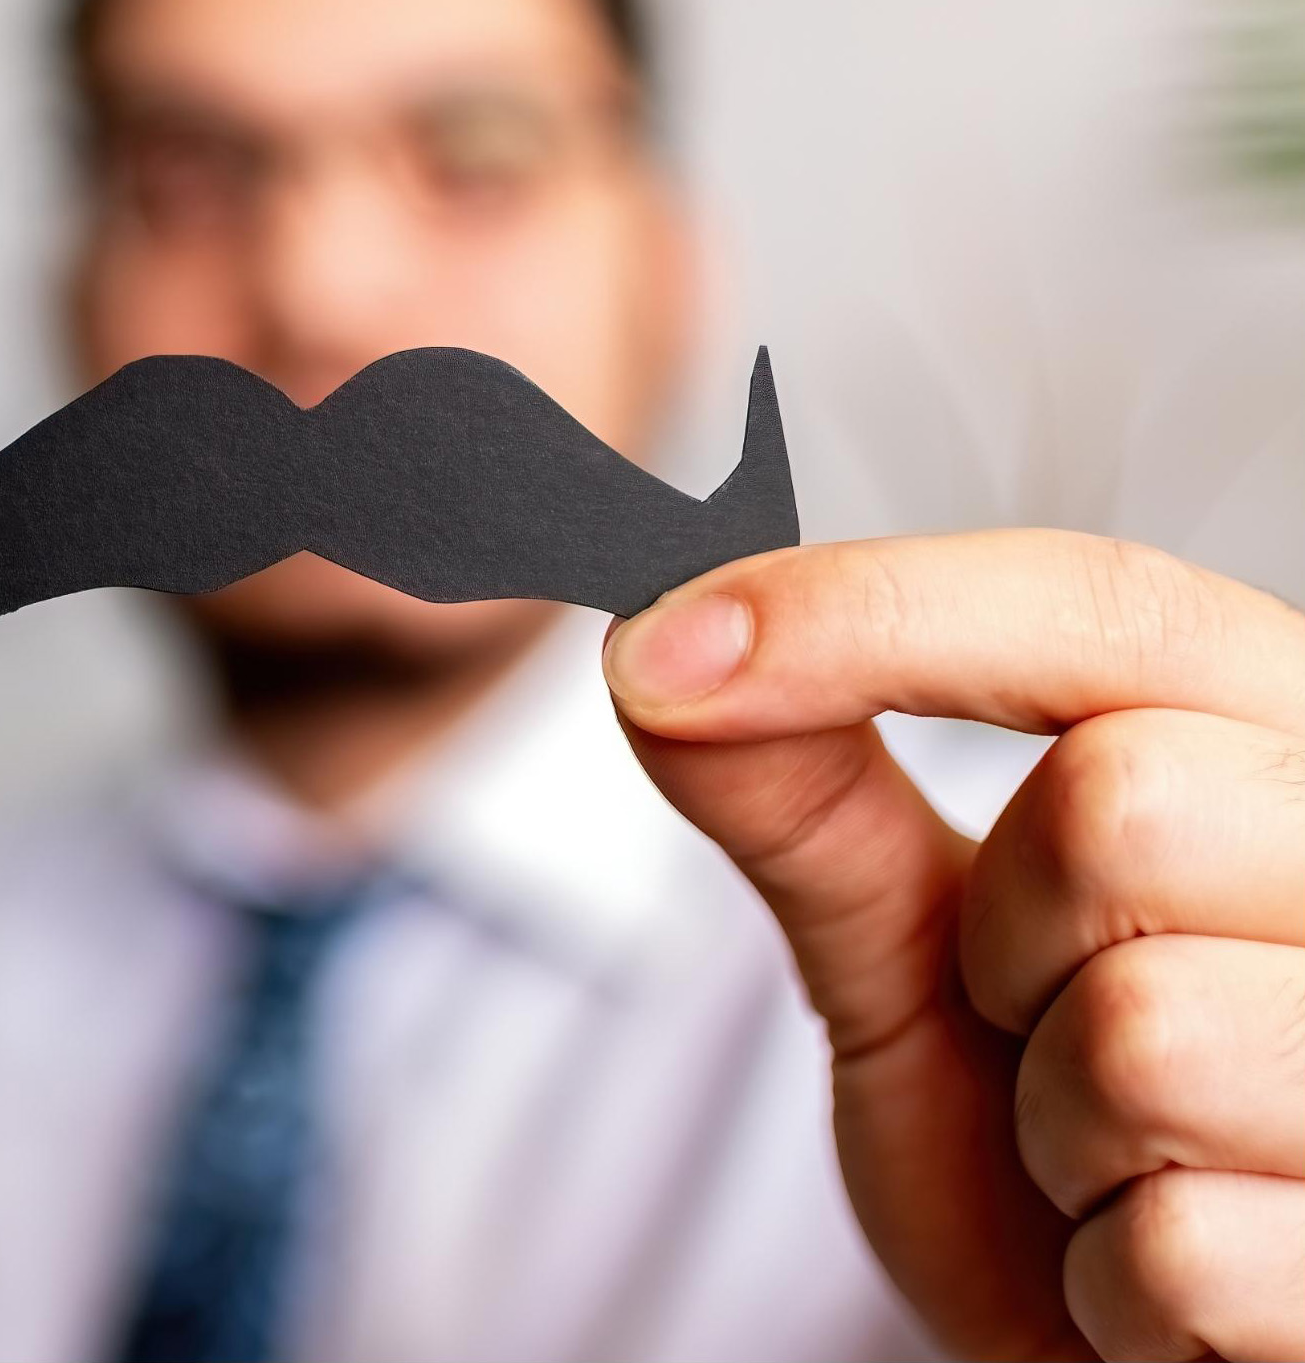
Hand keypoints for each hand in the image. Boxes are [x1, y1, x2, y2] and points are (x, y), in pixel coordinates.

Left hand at [603, 530, 1304, 1361]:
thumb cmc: (1041, 1157)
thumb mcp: (913, 957)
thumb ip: (806, 801)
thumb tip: (659, 648)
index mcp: (1282, 757)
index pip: (1107, 609)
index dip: (871, 616)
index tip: (664, 656)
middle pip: (1124, 810)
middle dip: (1005, 954)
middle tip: (1041, 1034)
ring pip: (1146, 1037)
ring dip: (1061, 1142)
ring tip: (1111, 1168)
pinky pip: (1178, 1251)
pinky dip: (1117, 1293)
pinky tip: (1161, 1292)